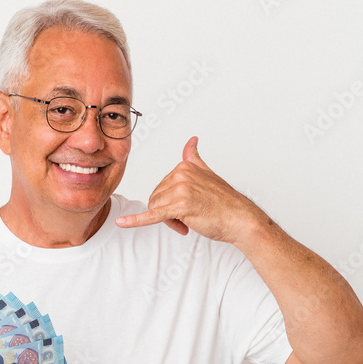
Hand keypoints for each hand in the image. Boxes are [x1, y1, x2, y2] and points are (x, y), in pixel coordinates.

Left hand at [115, 136, 260, 243]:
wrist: (241, 219)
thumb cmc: (225, 202)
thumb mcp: (207, 174)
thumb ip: (194, 158)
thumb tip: (191, 140)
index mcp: (183, 166)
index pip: (162, 187)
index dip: (171, 201)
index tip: (189, 206)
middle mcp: (180, 175)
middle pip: (156, 198)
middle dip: (169, 212)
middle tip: (190, 217)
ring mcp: (180, 190)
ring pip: (157, 209)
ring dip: (171, 220)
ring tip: (190, 221)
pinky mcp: (179, 208)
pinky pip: (152, 215)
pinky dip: (135, 221)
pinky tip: (121, 223)